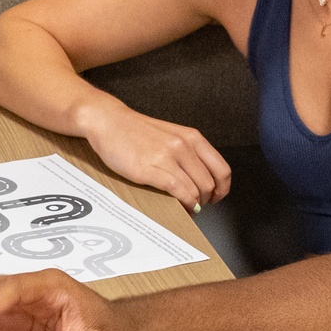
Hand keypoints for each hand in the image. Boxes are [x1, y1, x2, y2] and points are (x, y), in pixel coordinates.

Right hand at [76, 102, 232, 209]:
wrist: (109, 121)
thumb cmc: (136, 131)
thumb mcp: (171, 136)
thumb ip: (189, 153)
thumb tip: (202, 180)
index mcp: (192, 138)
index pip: (221, 169)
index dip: (222, 189)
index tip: (215, 197)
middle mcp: (182, 146)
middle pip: (208, 184)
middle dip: (205, 201)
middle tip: (197, 206)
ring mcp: (166, 157)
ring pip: (194, 190)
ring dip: (193, 205)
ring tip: (186, 208)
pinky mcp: (149, 169)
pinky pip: (177, 191)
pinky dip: (183, 204)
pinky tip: (179, 207)